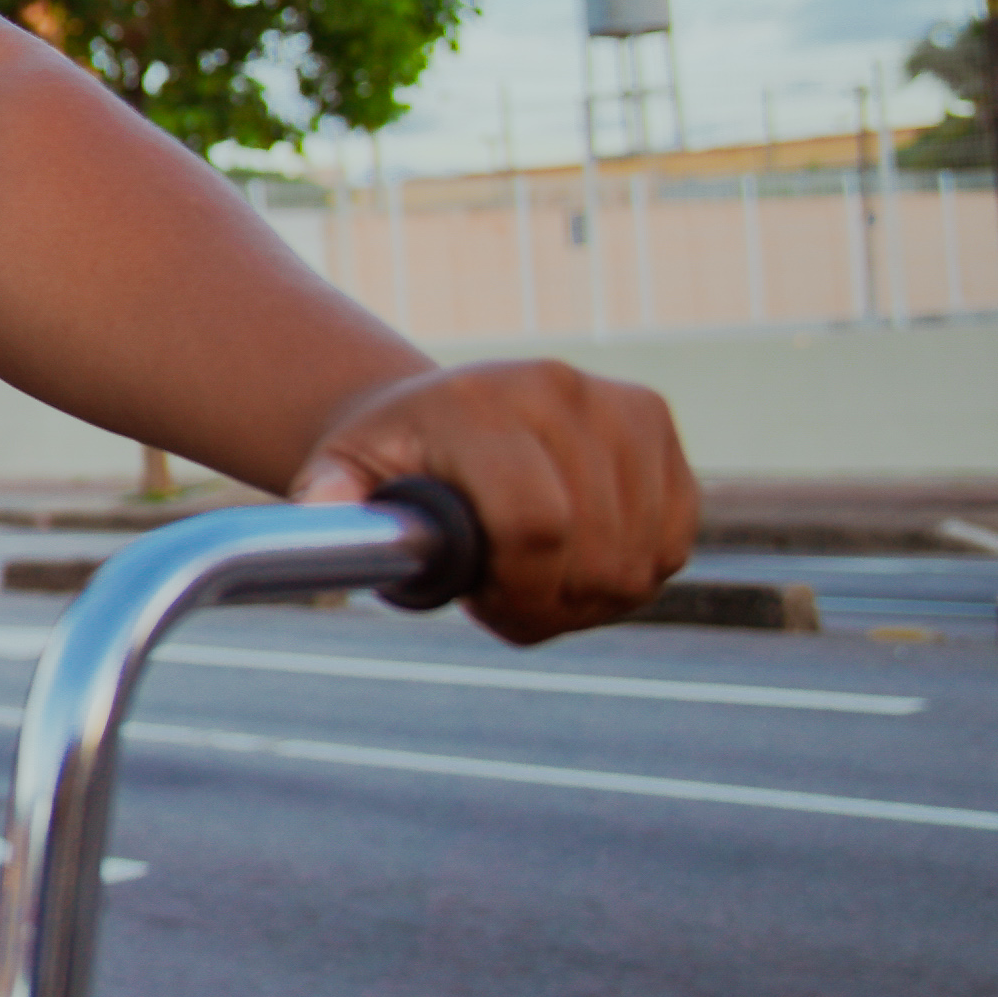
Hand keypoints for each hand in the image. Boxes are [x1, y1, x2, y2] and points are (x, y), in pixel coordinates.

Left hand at [293, 360, 695, 644]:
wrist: (439, 409)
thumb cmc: (389, 458)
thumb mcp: (341, 474)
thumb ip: (330, 501)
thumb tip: (324, 520)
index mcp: (478, 404)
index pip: (536, 523)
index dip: (520, 592)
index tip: (484, 606)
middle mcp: (558, 391)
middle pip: (597, 553)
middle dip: (549, 604)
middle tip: (502, 602)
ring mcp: (616, 403)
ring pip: (641, 559)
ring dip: (588, 598)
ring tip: (531, 578)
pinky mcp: (656, 423)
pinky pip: (673, 543)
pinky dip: (630, 575)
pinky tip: (575, 561)